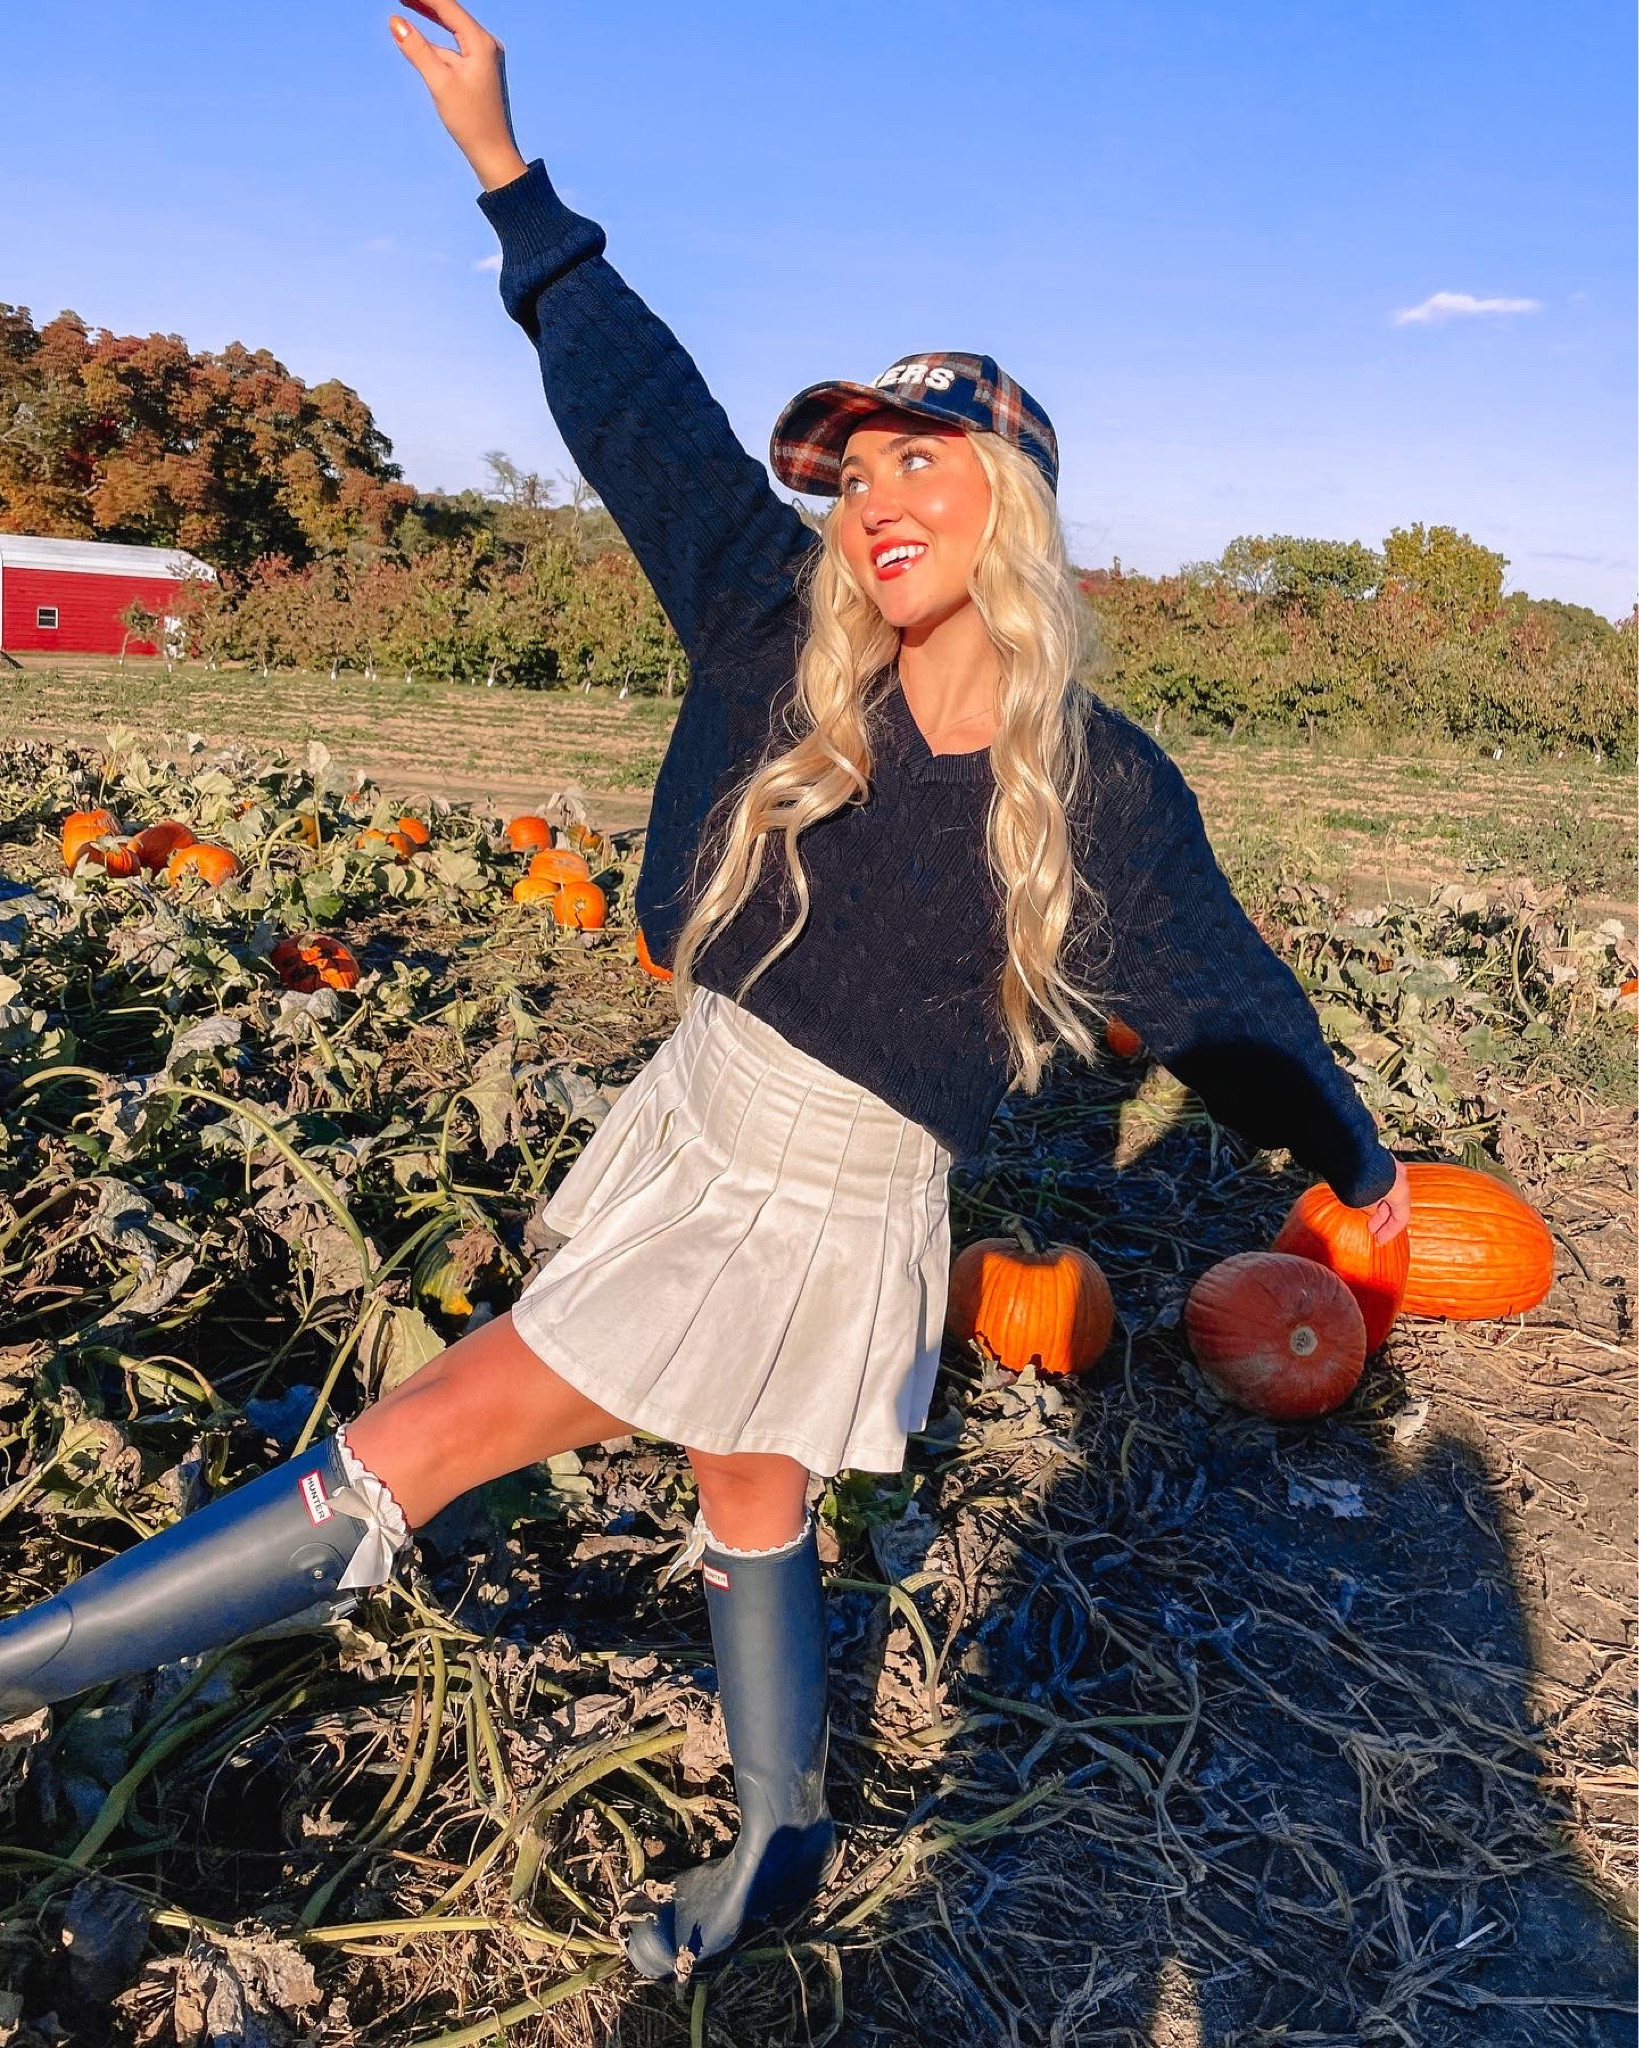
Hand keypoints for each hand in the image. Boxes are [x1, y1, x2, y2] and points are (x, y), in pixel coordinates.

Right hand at [390, 0, 528, 192]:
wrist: (494, 153)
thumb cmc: (471, 121)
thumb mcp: (440, 83)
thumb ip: (417, 50)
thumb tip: (395, 22)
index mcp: (481, 43)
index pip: (447, 6)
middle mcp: (487, 45)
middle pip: (451, 13)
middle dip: (426, 3)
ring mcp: (485, 58)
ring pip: (452, 31)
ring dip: (429, 19)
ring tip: (405, 5)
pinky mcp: (480, 71)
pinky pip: (454, 48)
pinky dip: (437, 42)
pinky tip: (420, 39)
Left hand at [1360, 1158, 1409, 1245]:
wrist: (1347, 1152)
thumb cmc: (1358, 1179)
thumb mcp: (1363, 1203)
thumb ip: (1371, 1210)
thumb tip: (1371, 1210)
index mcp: (1402, 1191)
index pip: (1402, 1218)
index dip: (1390, 1232)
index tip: (1380, 1239)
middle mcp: (1399, 1177)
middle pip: (1395, 1204)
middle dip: (1382, 1219)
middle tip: (1370, 1229)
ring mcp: (1390, 1166)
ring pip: (1387, 1192)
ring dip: (1376, 1206)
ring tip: (1363, 1216)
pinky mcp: (1377, 1160)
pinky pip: (1380, 1183)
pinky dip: (1373, 1194)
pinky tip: (1361, 1200)